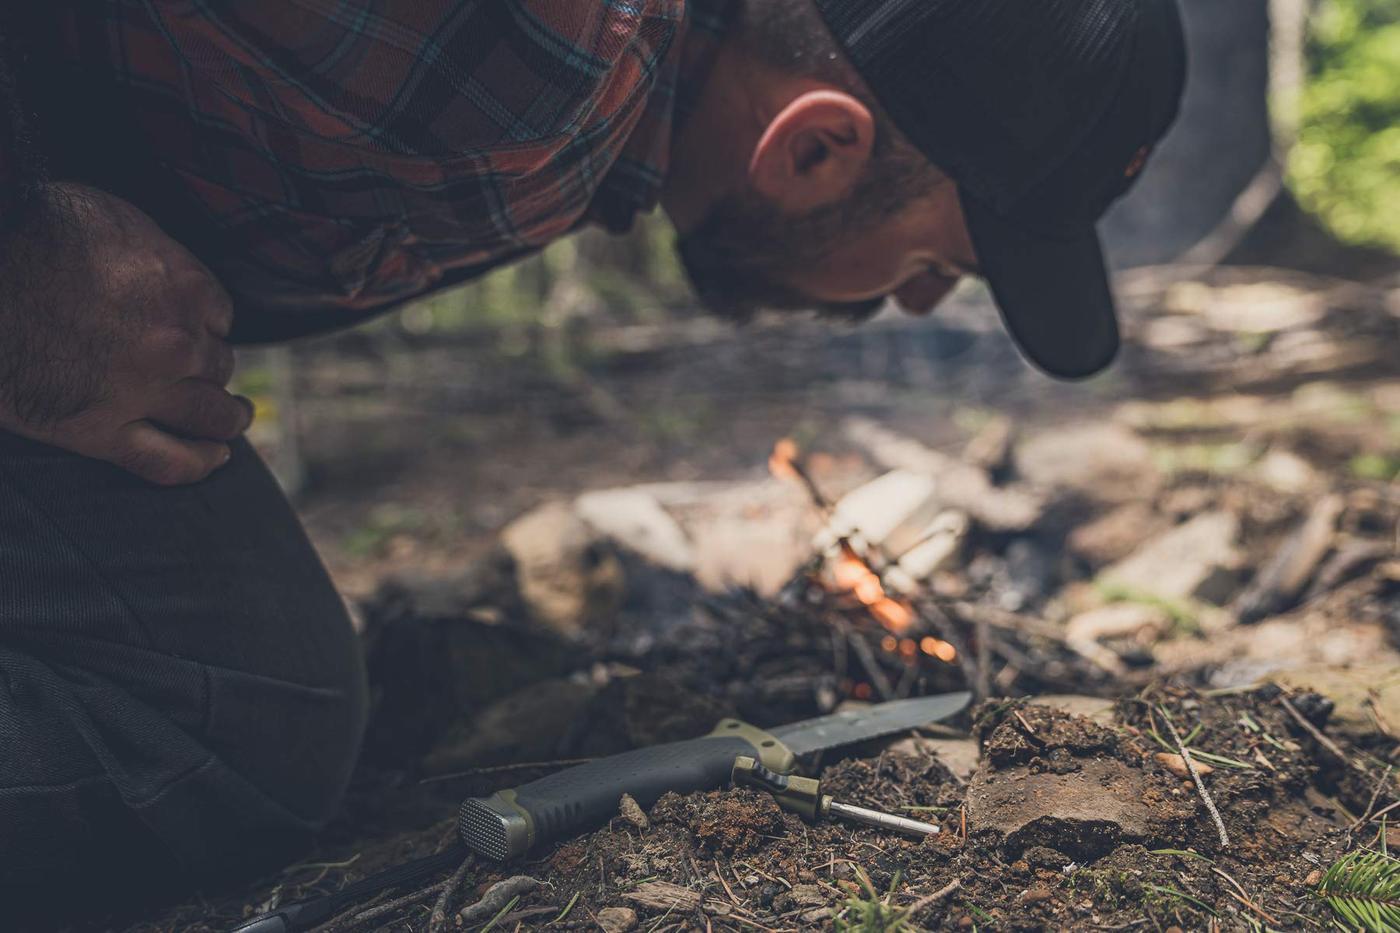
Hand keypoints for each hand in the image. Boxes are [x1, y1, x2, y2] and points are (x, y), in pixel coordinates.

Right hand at [0, 183, 253, 483]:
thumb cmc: (29, 232)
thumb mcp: (110, 216)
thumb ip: (154, 249)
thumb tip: (167, 265)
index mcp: (181, 286)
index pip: (219, 316)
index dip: (205, 325)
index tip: (192, 329)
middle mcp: (174, 342)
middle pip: (217, 365)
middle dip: (209, 368)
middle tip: (199, 373)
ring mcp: (141, 391)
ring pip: (211, 416)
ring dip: (227, 418)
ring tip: (232, 419)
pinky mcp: (98, 430)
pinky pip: (169, 462)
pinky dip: (199, 462)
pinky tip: (215, 458)